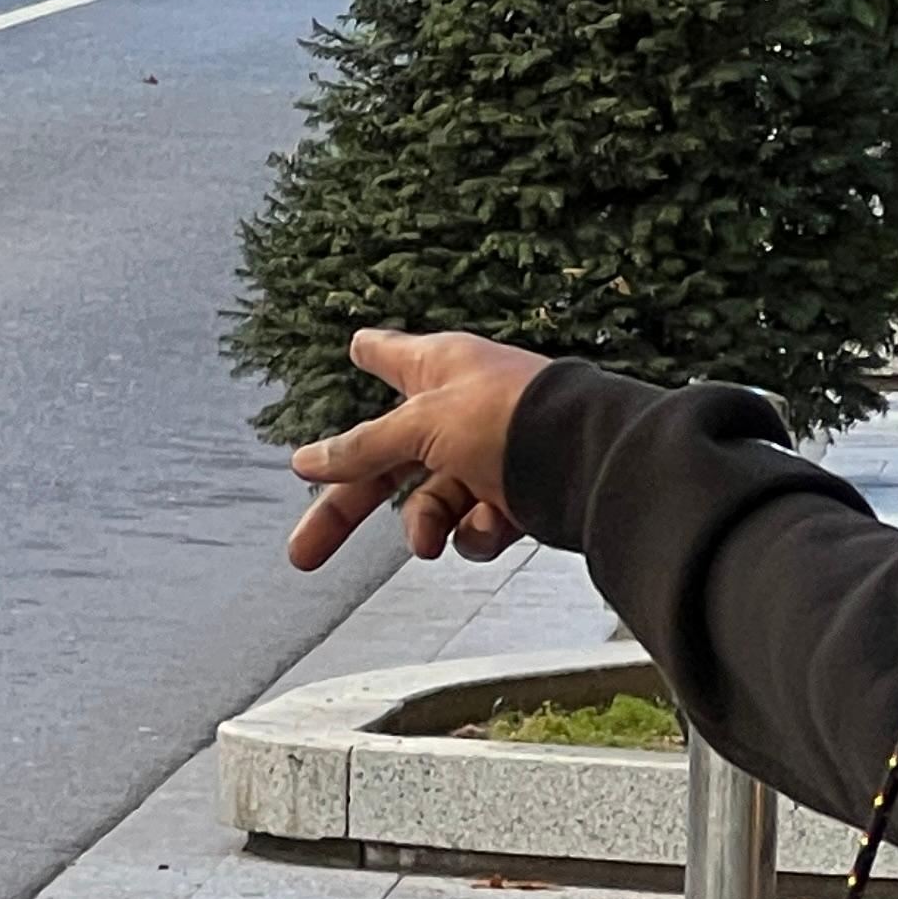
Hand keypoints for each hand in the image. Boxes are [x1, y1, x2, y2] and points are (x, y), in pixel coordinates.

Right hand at [284, 326, 550, 570]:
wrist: (593, 464)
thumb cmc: (512, 417)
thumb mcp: (419, 425)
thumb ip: (359, 449)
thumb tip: (305, 461)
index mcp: (438, 372)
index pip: (392, 357)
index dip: (374, 353)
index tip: (358, 346)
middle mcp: (459, 412)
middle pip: (385, 464)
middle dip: (344, 511)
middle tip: (304, 552)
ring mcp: (486, 457)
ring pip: (429, 506)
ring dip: (425, 527)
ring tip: (429, 542)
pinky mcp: (513, 497)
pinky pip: (473, 526)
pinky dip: (476, 534)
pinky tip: (491, 524)